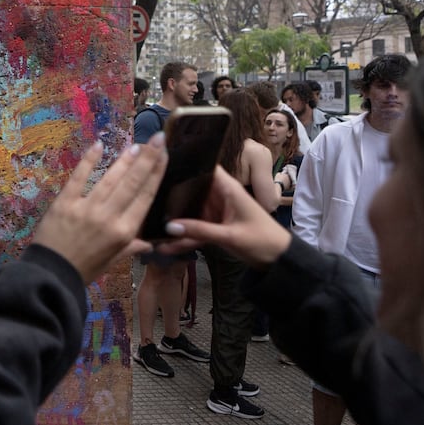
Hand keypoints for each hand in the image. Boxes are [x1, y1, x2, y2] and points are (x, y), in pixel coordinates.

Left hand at [30, 136, 164, 282]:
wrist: (51, 275)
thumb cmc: (84, 270)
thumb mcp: (111, 262)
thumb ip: (130, 248)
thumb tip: (148, 244)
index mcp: (124, 232)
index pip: (145, 197)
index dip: (156, 174)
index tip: (164, 155)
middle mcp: (109, 217)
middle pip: (132, 183)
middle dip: (147, 159)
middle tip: (157, 138)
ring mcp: (86, 208)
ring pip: (110, 179)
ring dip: (124, 160)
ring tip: (136, 145)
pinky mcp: (65, 203)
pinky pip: (79, 178)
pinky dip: (88, 161)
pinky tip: (98, 146)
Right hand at [156, 167, 292, 267]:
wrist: (279, 262)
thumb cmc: (263, 240)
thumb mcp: (230, 235)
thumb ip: (200, 230)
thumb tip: (169, 226)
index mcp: (228, 189)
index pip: (204, 168)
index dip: (186, 163)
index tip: (161, 163)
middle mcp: (219, 197)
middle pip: (191, 190)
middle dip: (170, 194)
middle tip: (143, 196)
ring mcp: (215, 213)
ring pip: (189, 213)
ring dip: (173, 220)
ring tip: (148, 225)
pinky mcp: (214, 229)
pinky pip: (194, 231)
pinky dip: (182, 238)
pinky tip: (164, 247)